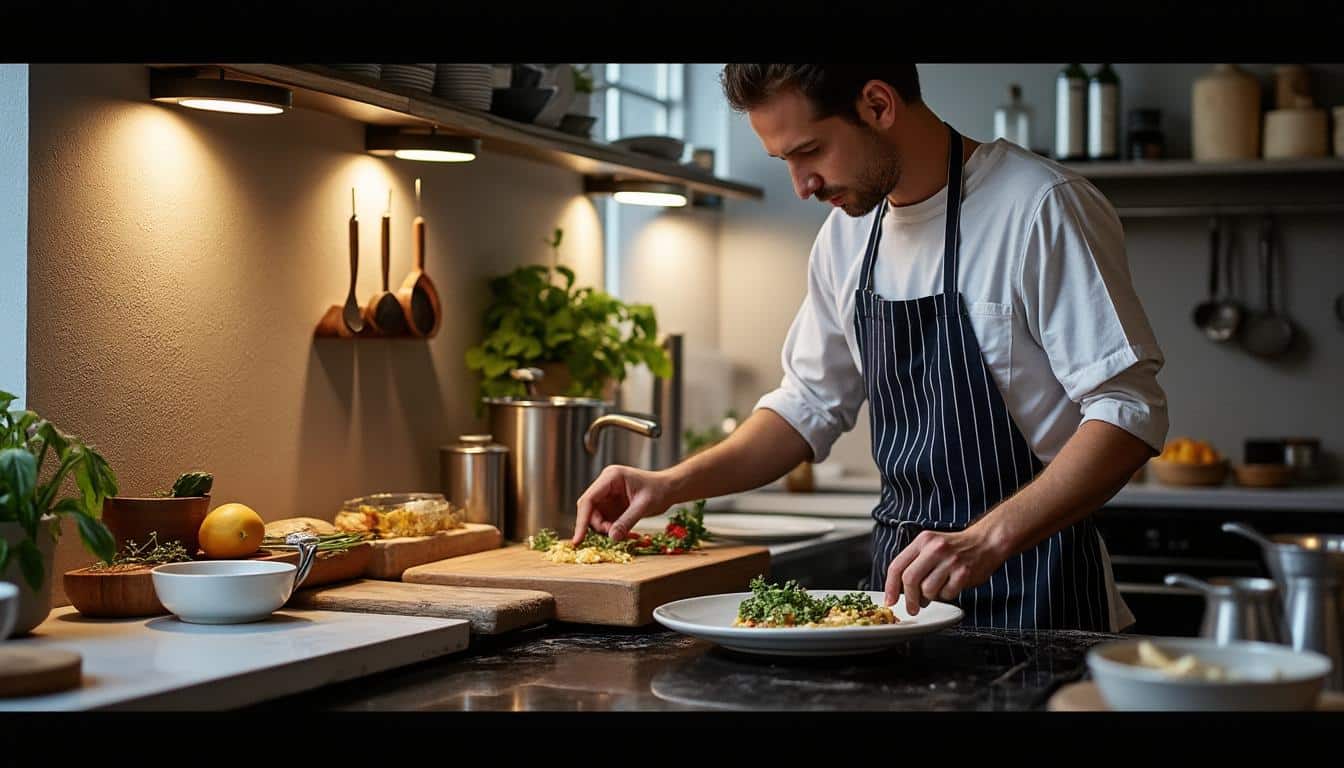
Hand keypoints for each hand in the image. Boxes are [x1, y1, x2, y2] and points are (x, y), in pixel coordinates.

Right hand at [572, 465, 671, 544]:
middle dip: (597, 525)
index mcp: (610, 478)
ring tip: (621, 532)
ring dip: (604, 528)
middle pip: (588, 509)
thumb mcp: (644, 506)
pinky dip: (609, 529)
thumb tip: (612, 538)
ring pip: (594, 517)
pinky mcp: (611, 505)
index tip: (578, 540)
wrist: (670, 489)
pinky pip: (603, 520)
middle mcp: (605, 485)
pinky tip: (622, 531)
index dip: (581, 521)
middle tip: (613, 535)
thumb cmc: (660, 490)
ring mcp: (607, 495)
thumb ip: (627, 521)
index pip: (588, 500)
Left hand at [883, 527, 1005, 615]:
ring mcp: (950, 560)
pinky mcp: (964, 573)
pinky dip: (946, 595)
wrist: (986, 541)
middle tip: (912, 608)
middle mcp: (934, 548)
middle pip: (910, 579)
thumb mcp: (931, 545)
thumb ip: (915, 563)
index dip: (890, 587)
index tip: (889, 600)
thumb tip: (899, 590)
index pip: (897, 566)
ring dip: (930, 597)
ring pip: (928, 590)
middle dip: (909, 599)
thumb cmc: (955, 548)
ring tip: (937, 590)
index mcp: (922, 541)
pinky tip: (951, 586)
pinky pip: (947, 594)